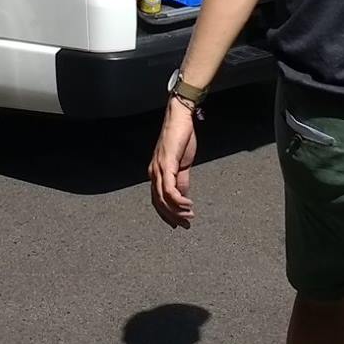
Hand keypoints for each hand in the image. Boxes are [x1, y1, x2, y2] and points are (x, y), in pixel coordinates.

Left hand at [149, 98, 197, 228]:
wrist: (180, 118)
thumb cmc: (181, 138)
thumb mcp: (182, 163)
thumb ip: (182, 180)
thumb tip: (183, 196)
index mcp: (156, 173)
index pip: (157, 200)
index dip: (166, 214)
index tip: (178, 224)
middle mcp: (154, 172)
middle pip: (158, 203)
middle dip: (172, 217)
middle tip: (186, 225)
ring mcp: (158, 168)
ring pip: (163, 199)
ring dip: (177, 211)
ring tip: (190, 216)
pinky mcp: (166, 164)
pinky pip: (169, 188)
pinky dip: (178, 200)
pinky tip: (188, 204)